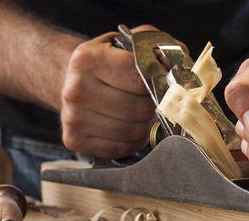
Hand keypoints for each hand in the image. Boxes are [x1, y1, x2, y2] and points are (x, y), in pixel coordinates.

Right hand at [60, 26, 158, 157]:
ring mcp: (73, 118)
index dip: (158, 84)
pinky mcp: (75, 140)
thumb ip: (156, 49)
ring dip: (146, 126)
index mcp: (88, 59)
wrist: (68, 80)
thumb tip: (181, 70)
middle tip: (155, 102)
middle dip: (154, 107)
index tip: (164, 85)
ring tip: (144, 115)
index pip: (139, 78)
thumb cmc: (105, 63)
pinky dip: (133, 141)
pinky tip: (130, 128)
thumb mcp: (126, 44)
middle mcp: (76, 89)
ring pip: (132, 131)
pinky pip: (121, 147)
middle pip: (138, 109)